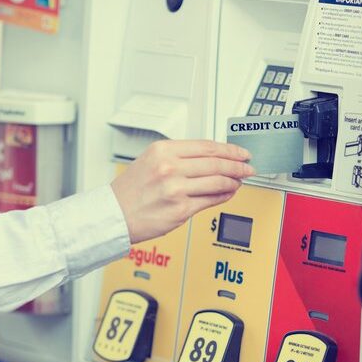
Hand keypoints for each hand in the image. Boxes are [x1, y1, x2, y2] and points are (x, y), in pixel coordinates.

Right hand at [111, 140, 254, 243]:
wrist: (113, 215)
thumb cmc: (130, 191)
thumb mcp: (151, 161)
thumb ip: (180, 157)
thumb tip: (211, 157)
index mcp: (163, 151)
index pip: (206, 146)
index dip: (229, 149)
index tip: (241, 152)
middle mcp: (170, 168)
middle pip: (216, 163)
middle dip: (238, 165)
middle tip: (248, 167)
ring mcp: (176, 189)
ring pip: (217, 182)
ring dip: (234, 181)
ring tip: (240, 181)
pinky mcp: (180, 210)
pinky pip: (210, 201)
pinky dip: (224, 196)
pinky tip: (229, 193)